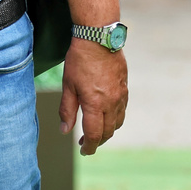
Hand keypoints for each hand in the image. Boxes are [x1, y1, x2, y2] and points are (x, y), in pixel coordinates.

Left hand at [58, 39, 127, 155]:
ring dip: (108, 131)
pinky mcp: (125, 87)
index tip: (84, 151)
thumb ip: (67, 110)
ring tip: (96, 130)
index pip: (95, 134)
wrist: (99, 38)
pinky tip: (106, 115)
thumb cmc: (80, 60)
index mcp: (94, 103)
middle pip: (108, 132)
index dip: (89, 147)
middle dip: (98, 141)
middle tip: (86, 143)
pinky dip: (115, 118)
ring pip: (118, 122)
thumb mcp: (68, 85)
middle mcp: (111, 102)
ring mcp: (120, 95)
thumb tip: (65, 130)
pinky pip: (123, 110)